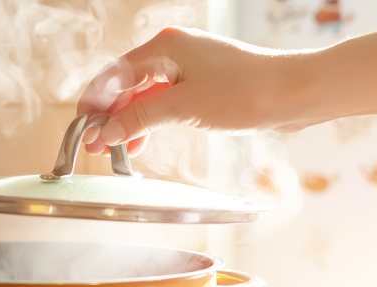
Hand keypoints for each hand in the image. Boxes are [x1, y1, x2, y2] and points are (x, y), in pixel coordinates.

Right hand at [77, 27, 321, 155]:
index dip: (94, 104)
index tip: (82, 128)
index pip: (114, 75)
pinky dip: (149, 122)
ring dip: (127, 123)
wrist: (295, 93)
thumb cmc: (245, 91)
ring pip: (144, 97)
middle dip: (108, 117)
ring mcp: (188, 69)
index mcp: (164, 46)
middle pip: (126, 86)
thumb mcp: (182, 107)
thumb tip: (105, 132)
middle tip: (93, 146)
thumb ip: (138, 118)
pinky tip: (138, 143)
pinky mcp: (202, 86)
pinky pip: (164, 103)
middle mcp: (173, 52)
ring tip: (112, 151)